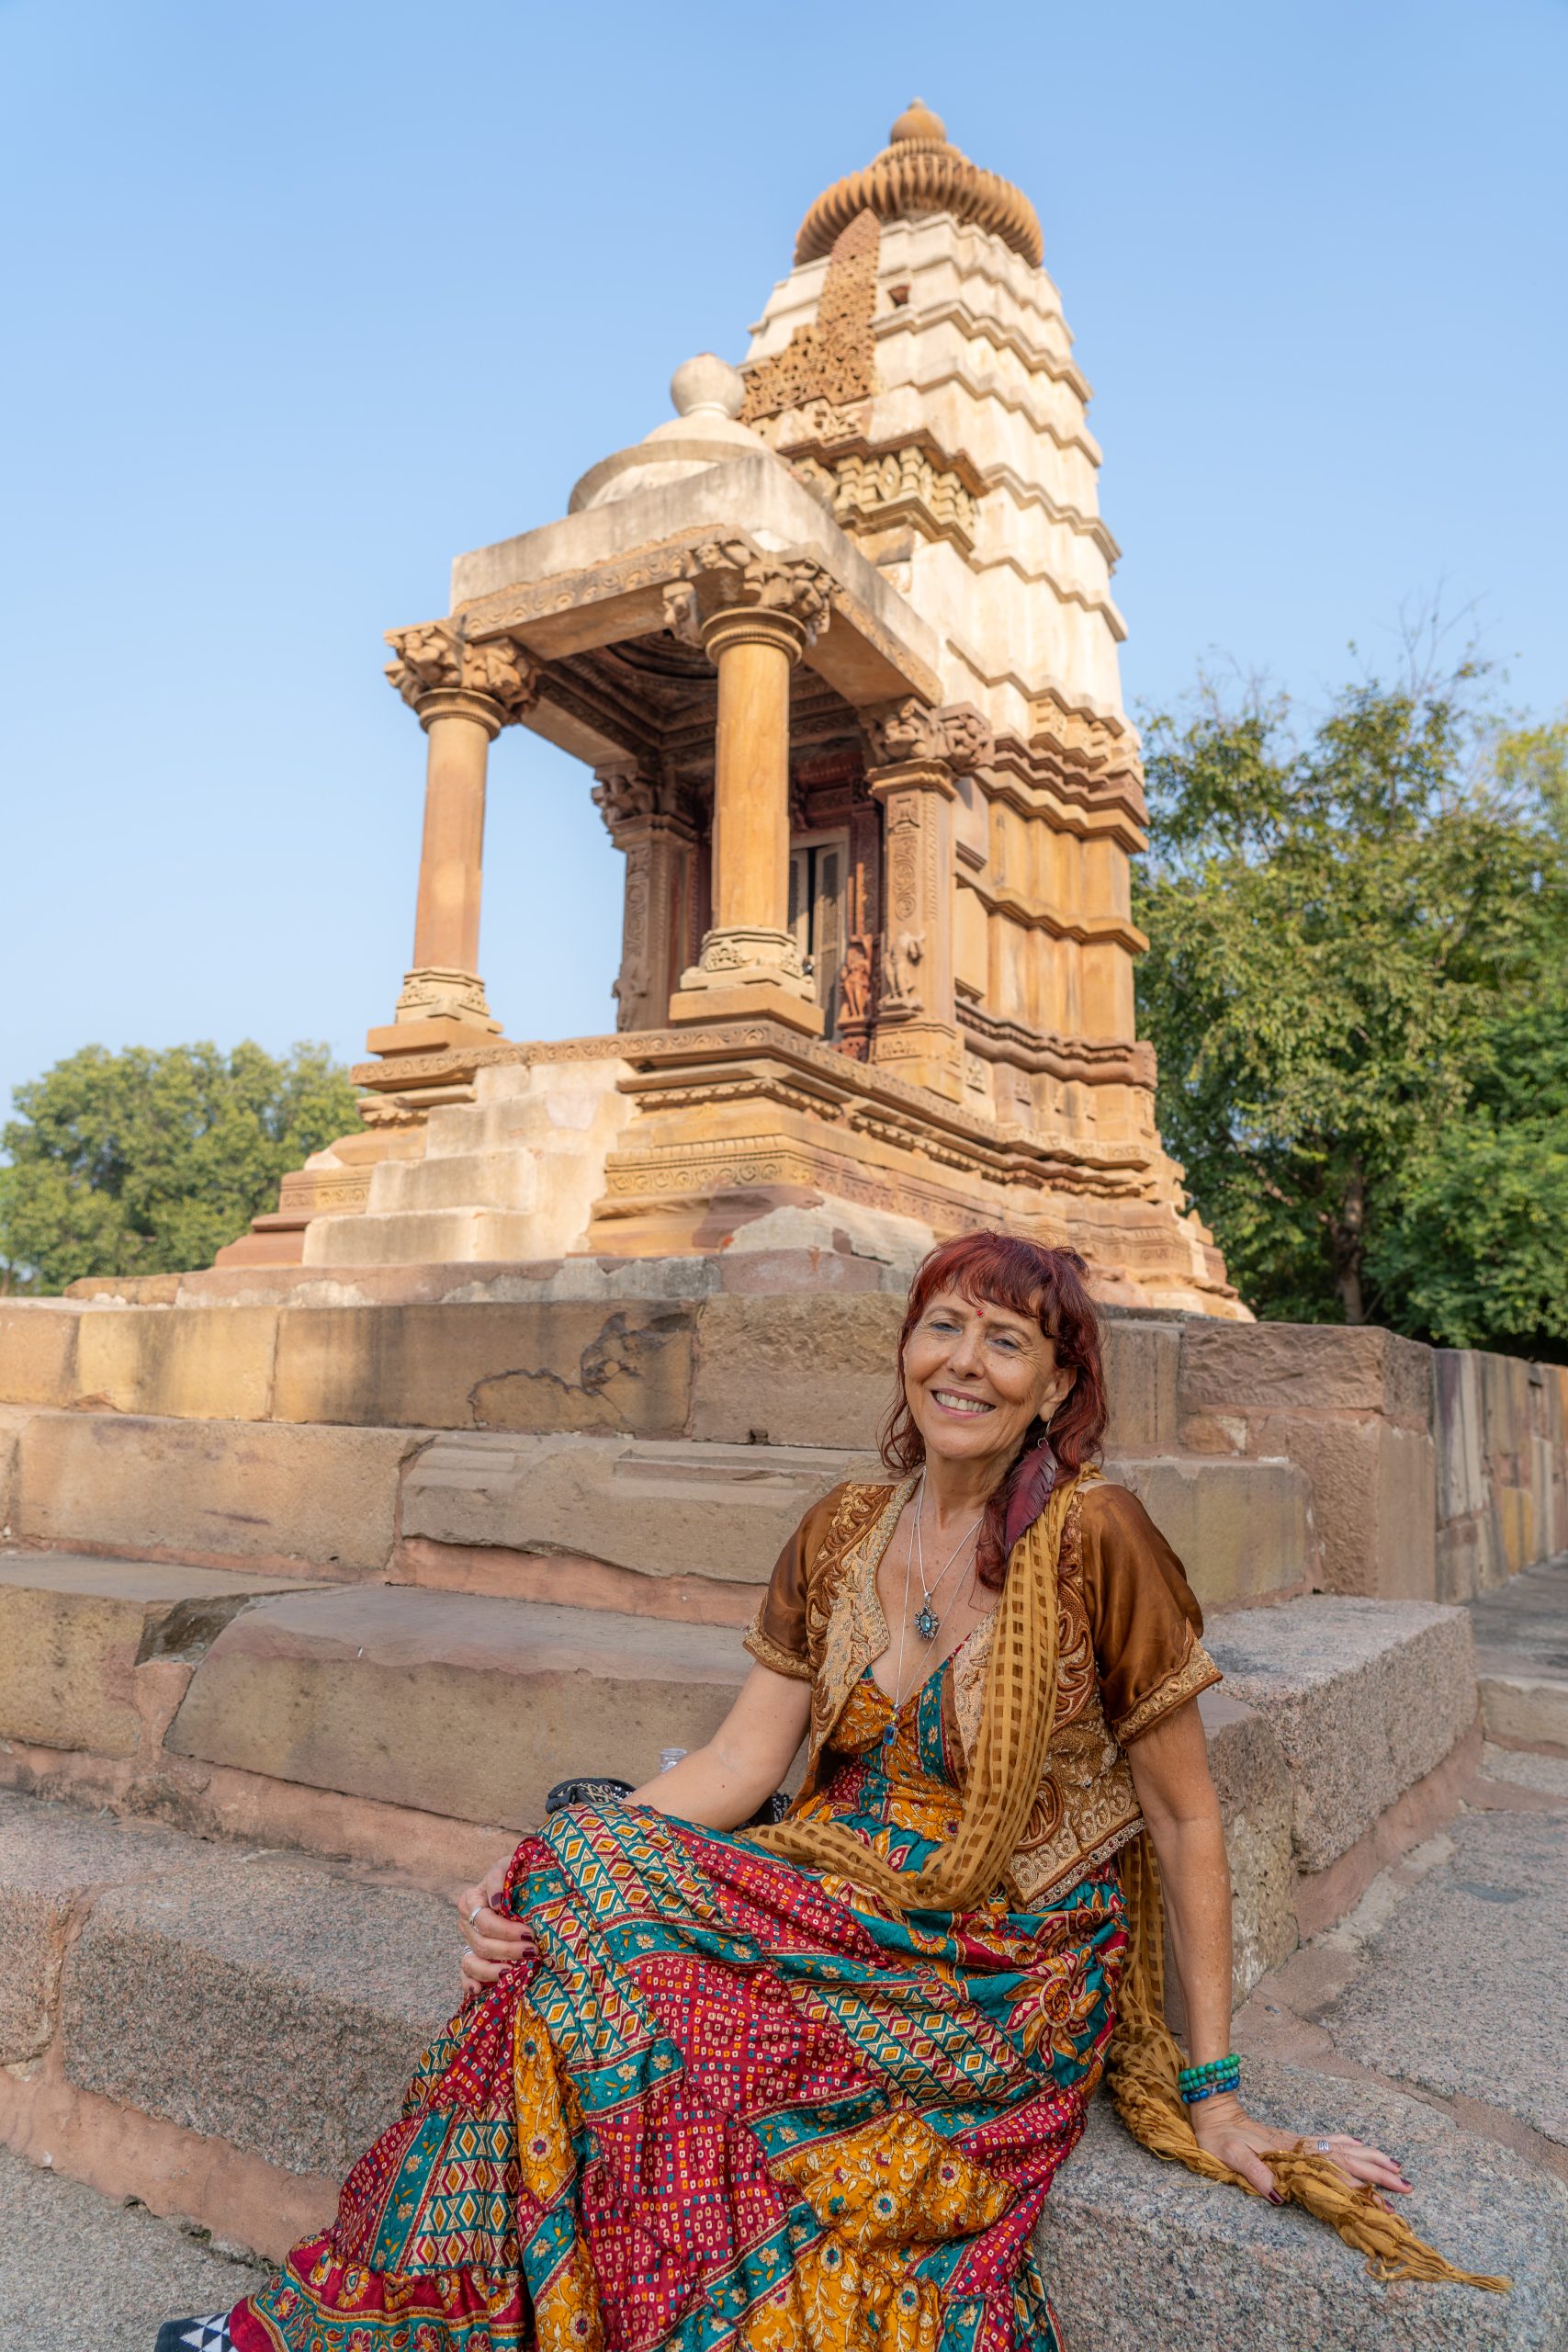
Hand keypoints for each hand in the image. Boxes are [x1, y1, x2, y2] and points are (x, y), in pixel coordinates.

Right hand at [456, 1854, 534, 1993]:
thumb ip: (500, 1877)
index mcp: (471, 1900)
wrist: (518, 1885)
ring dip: (493, 1970)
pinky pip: (465, 1975)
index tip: (530, 1933)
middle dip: (508, 1950)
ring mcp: (467, 1942)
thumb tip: (495, 1902)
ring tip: (513, 1971)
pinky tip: (479, 1991)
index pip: (485, 1922)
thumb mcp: (508, 1866)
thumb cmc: (515, 1875)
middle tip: (533, 1951)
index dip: (506, 1931)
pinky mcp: (471, 1957)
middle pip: (482, 1944)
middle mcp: (466, 1923)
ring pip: (471, 1962)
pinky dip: (469, 1984)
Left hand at [1189, 2092, 1411, 2205]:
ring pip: (1342, 2148)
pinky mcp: (1293, 2138)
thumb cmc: (1218, 2137)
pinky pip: (1328, 2140)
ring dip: (1369, 2158)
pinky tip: (1359, 2144)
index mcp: (1291, 2153)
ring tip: (1396, 2168)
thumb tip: (1279, 2197)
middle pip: (1347, 2159)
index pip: (1333, 2172)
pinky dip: (1347, 2143)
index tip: (1384, 2202)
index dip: (1360, 2188)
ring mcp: (1299, 2140)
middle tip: (1407, 2187)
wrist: (1211, 2109)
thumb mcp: (1230, 2156)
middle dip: (1378, 2173)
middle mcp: (1300, 2146)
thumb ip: (1254, 2173)